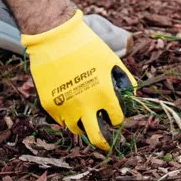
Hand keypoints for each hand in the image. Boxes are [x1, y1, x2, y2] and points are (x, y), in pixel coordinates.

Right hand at [22, 10, 136, 150]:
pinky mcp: (50, 105)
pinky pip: (61, 120)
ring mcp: (65, 107)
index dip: (118, 117)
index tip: (116, 115)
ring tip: (87, 118)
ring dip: (84, 126)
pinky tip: (71, 103)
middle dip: (105, 143)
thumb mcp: (110, 60)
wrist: (55, 37)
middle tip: (107, 143)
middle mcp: (85, 104)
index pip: (117, 119)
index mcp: (104, 93)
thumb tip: (130, 96)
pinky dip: (68, 115)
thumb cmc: (86, 46)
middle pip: (98, 138)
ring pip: (78, 130)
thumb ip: (122, 80)